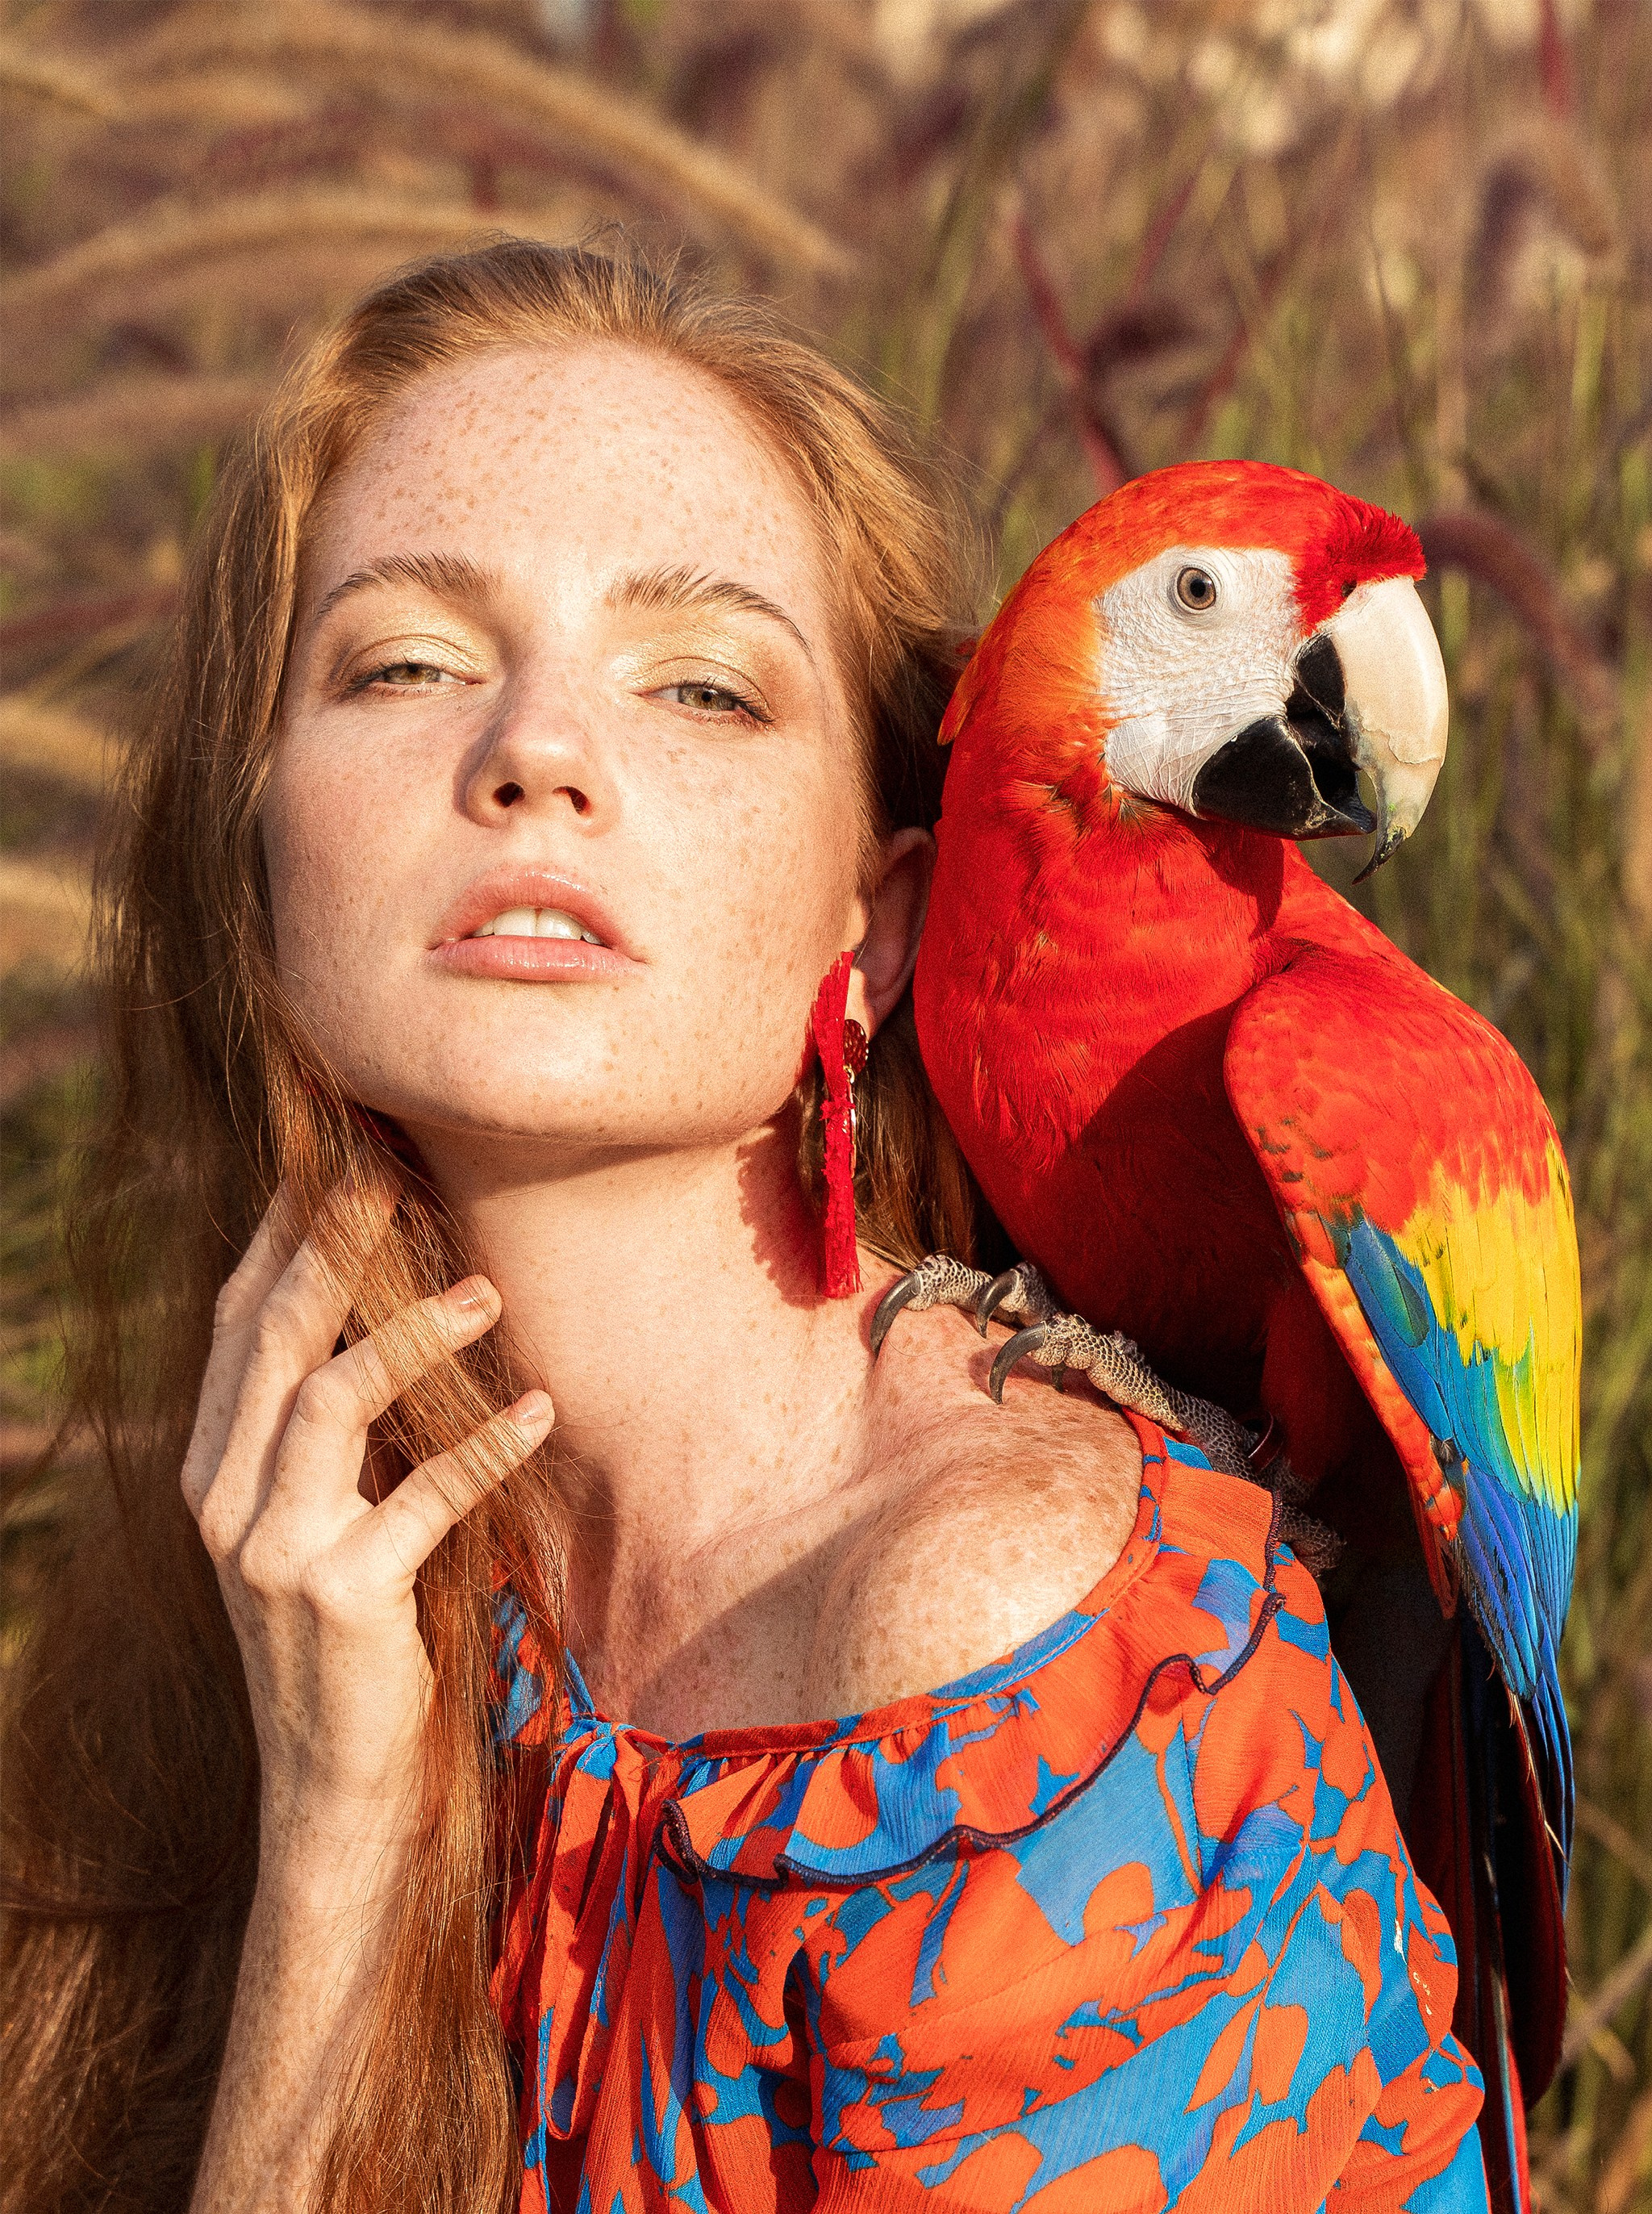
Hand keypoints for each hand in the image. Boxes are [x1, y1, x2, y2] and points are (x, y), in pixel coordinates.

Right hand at [182, 1184, 552, 1863]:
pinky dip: (484, 1448)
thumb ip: (326, 1439)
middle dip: (332, 1246)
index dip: (281, 1240)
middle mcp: (226, 1501)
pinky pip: (423, 1496)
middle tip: (394, 1176)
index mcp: (212, 1472)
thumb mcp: (314, 1523)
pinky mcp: (344, 1595)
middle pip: (277, 1339)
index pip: (237, 1327)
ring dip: (414, 1331)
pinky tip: (536, 1414)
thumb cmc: (345, 1639)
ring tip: (488, 1290)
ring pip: (335, 1396)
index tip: (332, 1167)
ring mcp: (275, 1550)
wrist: (333, 1785)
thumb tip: (384, 1321)